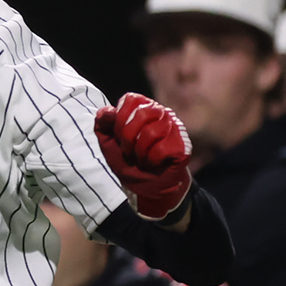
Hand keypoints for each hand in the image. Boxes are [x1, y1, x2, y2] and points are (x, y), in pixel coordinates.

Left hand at [93, 93, 192, 221]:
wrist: (146, 187)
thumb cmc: (129, 162)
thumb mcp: (108, 143)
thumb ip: (103, 124)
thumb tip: (107, 111)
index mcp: (143, 108)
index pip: (131, 99)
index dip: (120, 118)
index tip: (119, 135)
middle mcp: (161, 113)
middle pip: (142, 114)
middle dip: (127, 137)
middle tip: (128, 151)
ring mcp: (175, 128)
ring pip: (152, 132)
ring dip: (139, 151)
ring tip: (140, 158)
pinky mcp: (182, 146)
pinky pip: (161, 149)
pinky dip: (151, 160)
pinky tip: (152, 163)